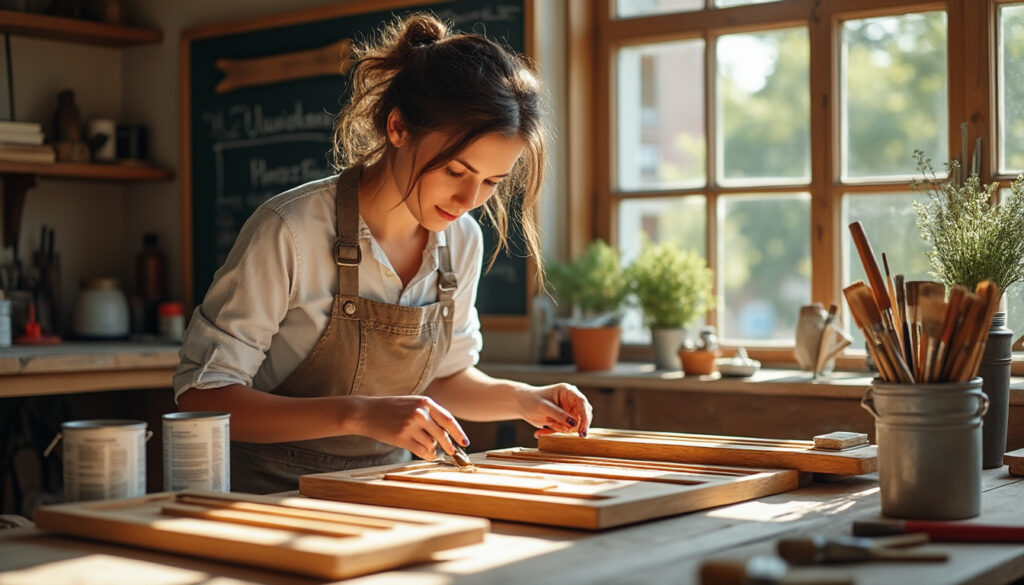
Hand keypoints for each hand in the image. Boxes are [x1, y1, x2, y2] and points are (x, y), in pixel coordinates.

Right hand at [348, 395, 468, 460]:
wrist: (366, 412)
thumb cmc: (390, 409)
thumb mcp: (412, 403)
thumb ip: (429, 414)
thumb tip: (447, 433)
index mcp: (425, 402)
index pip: (448, 420)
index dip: (459, 433)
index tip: (465, 442)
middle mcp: (420, 413)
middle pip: (442, 435)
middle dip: (449, 446)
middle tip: (452, 452)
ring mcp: (411, 425)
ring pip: (432, 444)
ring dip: (432, 449)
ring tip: (428, 448)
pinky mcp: (402, 438)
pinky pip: (421, 451)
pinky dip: (425, 455)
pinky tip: (425, 454)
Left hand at [516, 383, 592, 438]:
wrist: (522, 404)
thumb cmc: (531, 400)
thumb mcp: (543, 407)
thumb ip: (558, 414)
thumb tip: (574, 423)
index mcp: (568, 391)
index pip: (582, 402)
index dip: (585, 416)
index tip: (582, 430)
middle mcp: (571, 401)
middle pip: (583, 415)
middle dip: (575, 426)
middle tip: (563, 431)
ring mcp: (569, 411)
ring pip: (575, 425)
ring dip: (562, 429)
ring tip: (546, 425)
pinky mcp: (564, 420)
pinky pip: (565, 430)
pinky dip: (555, 432)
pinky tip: (542, 430)